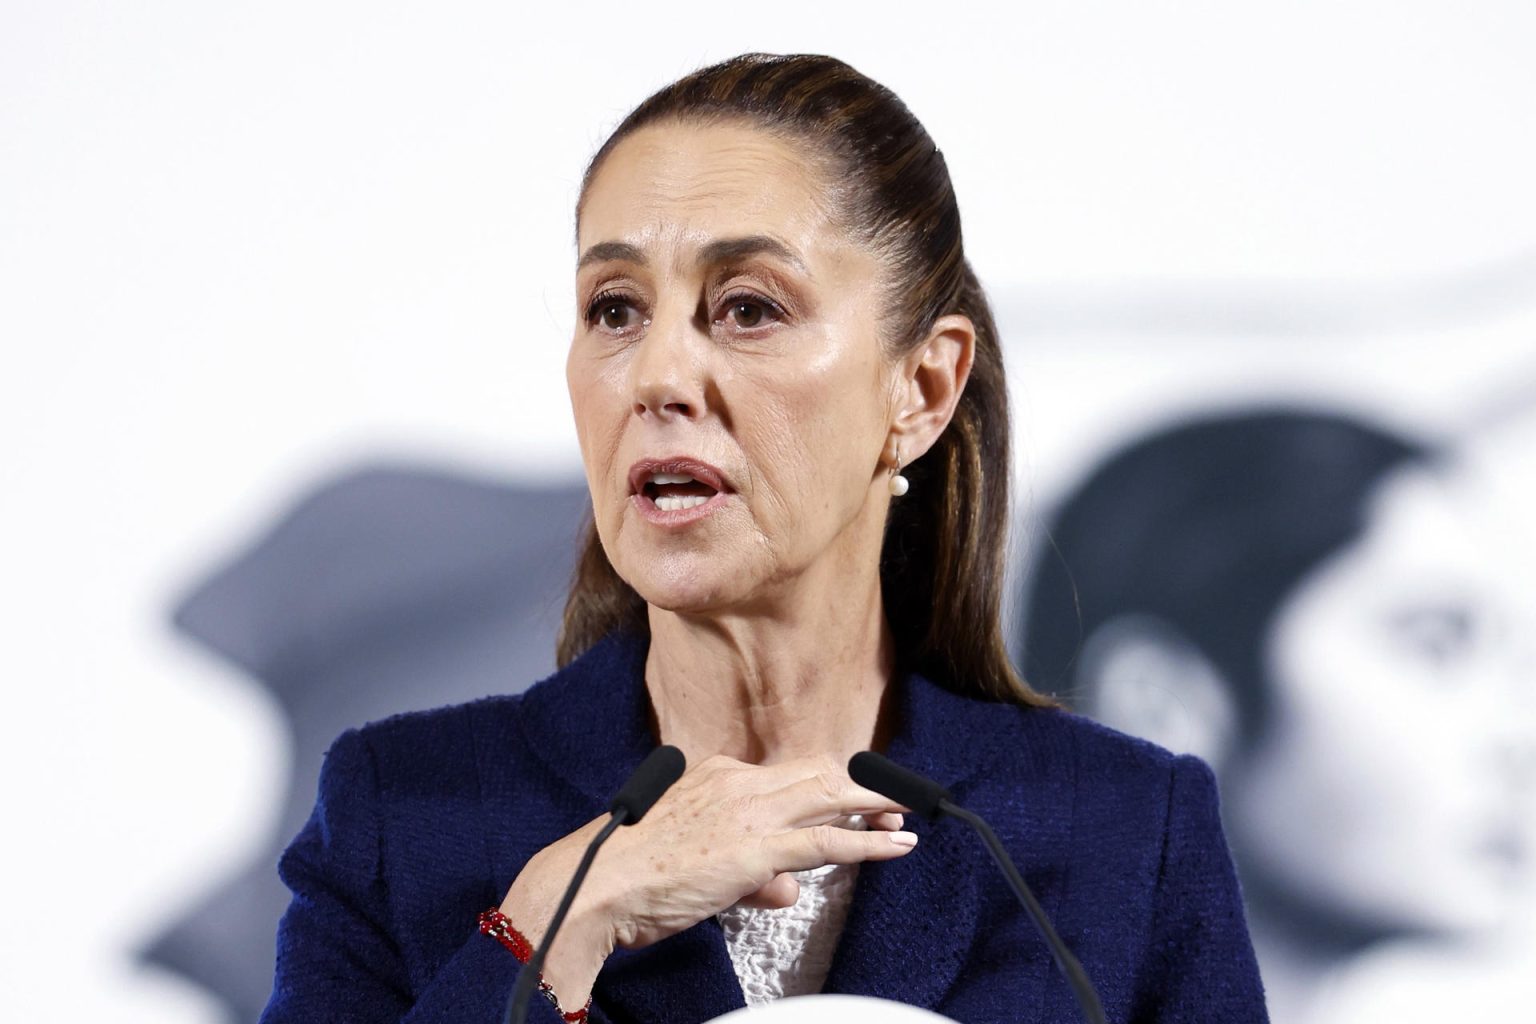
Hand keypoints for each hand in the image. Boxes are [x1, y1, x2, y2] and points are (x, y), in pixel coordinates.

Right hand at [500, 754, 914, 1003]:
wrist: (597, 887)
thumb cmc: (630, 876)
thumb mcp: (696, 863)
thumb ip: (746, 870)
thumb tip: (784, 887)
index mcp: (715, 776)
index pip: (784, 775)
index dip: (825, 785)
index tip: (848, 796)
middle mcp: (736, 782)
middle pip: (815, 773)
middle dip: (860, 786)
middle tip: (891, 802)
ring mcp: (749, 813)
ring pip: (829, 796)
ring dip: (874, 805)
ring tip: (905, 816)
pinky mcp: (757, 848)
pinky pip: (827, 840)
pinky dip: (869, 842)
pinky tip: (896, 845)